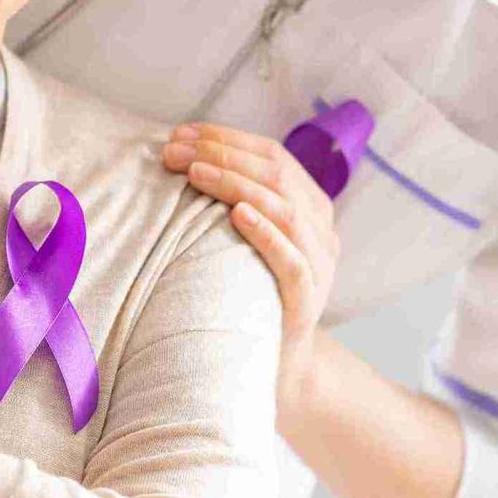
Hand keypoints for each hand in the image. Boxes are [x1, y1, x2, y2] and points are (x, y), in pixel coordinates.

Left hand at [160, 122, 337, 404]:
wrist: (272, 364)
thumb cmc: (246, 291)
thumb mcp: (244, 238)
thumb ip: (232, 199)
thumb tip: (181, 155)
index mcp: (309, 204)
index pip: (272, 155)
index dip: (226, 139)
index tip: (180, 133)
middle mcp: (321, 228)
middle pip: (277, 175)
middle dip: (223, 155)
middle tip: (175, 150)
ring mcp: (319, 263)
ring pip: (285, 208)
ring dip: (237, 184)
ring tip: (195, 173)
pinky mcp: (308, 298)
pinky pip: (292, 258)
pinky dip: (266, 232)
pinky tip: (238, 214)